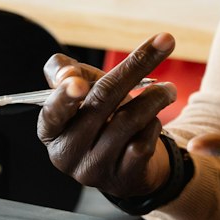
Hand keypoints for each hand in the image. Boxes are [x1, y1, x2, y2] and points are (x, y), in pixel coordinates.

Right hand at [38, 34, 178, 201]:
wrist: (124, 163)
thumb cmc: (97, 116)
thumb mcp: (79, 91)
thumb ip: (65, 72)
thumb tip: (68, 77)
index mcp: (50, 130)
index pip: (53, 111)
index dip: (65, 96)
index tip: (79, 82)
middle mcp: (67, 154)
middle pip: (101, 101)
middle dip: (136, 65)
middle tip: (166, 41)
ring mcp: (94, 169)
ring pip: (128, 121)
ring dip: (155, 97)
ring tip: (169, 90)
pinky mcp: (122, 178)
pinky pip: (144, 142)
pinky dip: (154, 124)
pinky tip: (155, 120)